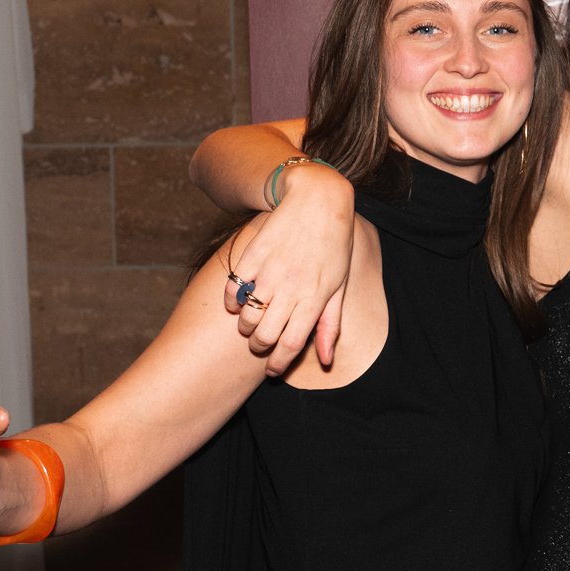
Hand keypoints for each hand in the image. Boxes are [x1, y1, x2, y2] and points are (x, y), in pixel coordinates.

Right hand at [221, 164, 352, 373]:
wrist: (318, 200)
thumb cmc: (334, 246)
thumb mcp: (339, 286)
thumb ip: (330, 325)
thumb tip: (325, 361)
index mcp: (316, 298)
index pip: (292, 344)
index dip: (279, 364)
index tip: (272, 371)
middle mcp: (292, 287)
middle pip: (265, 335)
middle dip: (259, 347)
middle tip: (259, 345)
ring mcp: (270, 270)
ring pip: (247, 315)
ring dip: (245, 326)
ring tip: (249, 323)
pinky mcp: (253, 254)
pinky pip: (232, 288)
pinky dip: (230, 301)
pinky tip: (237, 302)